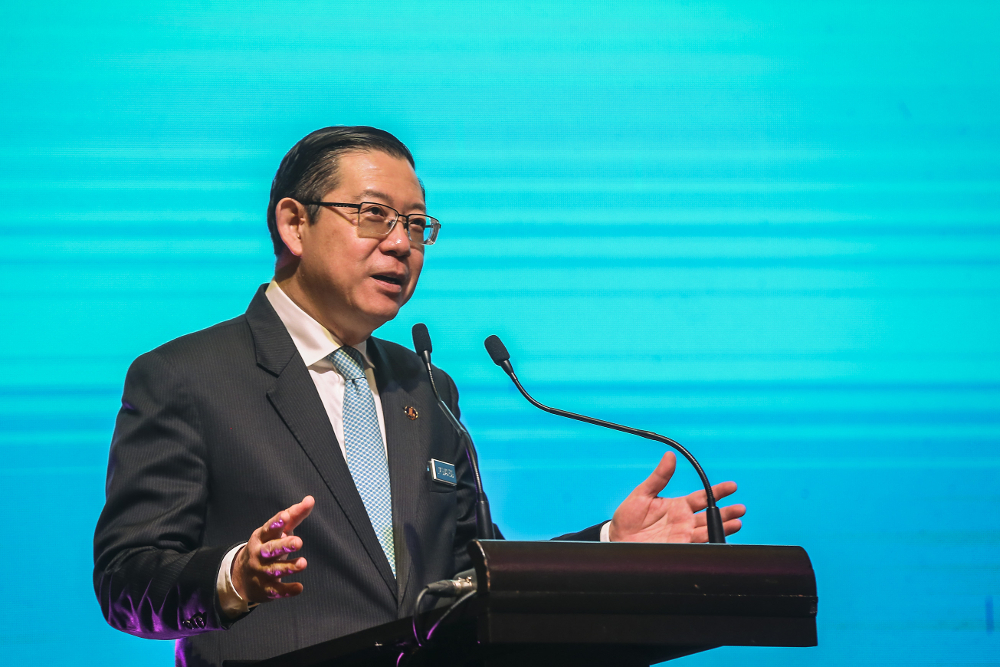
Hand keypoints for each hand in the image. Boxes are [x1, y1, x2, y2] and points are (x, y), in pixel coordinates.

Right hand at [232, 495, 314, 603]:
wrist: (241, 577)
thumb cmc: (267, 546)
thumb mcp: (277, 531)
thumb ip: (294, 515)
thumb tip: (311, 499)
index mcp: (262, 537)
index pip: (269, 528)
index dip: (277, 522)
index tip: (285, 516)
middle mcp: (259, 554)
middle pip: (270, 549)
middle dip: (284, 546)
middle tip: (299, 542)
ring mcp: (261, 572)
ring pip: (274, 570)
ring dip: (288, 567)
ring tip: (303, 563)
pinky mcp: (266, 589)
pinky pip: (276, 590)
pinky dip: (287, 590)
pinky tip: (299, 588)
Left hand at [608, 453, 744, 542]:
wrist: (618, 539)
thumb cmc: (628, 516)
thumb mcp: (643, 493)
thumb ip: (659, 477)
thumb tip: (669, 456)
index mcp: (677, 506)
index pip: (702, 497)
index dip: (718, 492)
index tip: (732, 487)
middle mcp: (684, 521)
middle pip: (710, 515)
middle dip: (727, 512)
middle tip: (740, 509)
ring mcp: (683, 536)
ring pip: (708, 530)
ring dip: (723, 527)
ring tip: (737, 523)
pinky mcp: (679, 548)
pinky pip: (698, 545)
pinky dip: (710, 543)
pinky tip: (721, 540)